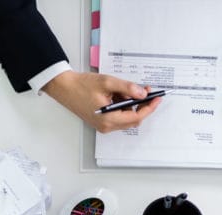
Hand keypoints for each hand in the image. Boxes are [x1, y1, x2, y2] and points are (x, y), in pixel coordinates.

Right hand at [43, 70, 161, 132]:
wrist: (64, 88)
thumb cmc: (81, 85)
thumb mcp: (107, 82)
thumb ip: (127, 88)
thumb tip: (143, 93)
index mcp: (108, 119)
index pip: (136, 117)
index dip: (149, 108)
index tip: (157, 98)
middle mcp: (107, 126)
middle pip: (133, 119)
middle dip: (141, 105)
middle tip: (145, 90)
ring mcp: (104, 125)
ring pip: (127, 117)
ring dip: (130, 104)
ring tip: (123, 89)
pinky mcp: (102, 122)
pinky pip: (119, 116)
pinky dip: (123, 106)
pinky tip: (116, 94)